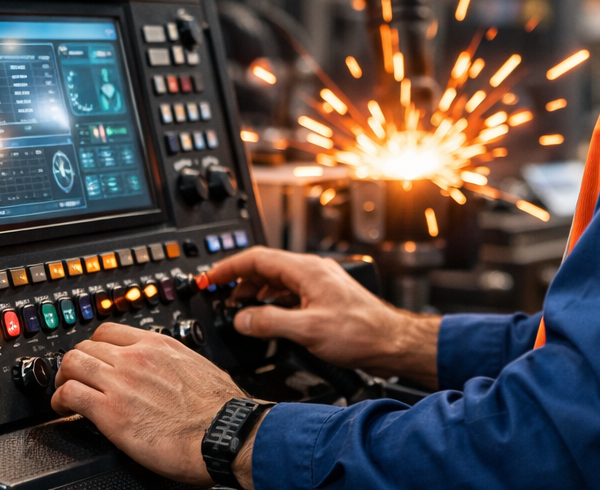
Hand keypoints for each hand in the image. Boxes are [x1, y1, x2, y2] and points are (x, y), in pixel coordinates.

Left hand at [51, 324, 249, 485]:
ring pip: (72, 364)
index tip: (93, 356)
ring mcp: (121, 382)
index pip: (110, 330)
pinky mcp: (110, 412)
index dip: (95, 344)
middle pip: (86, 345)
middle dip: (76, 361)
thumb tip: (170, 369)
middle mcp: (136, 358)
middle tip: (75, 377)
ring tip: (64, 392)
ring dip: (63, 378)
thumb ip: (173, 362)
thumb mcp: (195, 366)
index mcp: (158, 344)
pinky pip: (69, 394)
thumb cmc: (217, 406)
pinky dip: (58, 400)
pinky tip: (62, 409)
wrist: (221, 431)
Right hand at [206, 247, 440, 387]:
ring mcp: (318, 282)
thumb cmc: (360, 332)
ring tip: (236, 307)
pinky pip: (288, 290)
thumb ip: (269, 322)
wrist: (390, 341)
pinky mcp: (323, 295)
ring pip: (276, 278)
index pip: (258, 258)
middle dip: (239, 278)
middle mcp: (312, 270)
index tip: (209, 277)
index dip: (229, 267)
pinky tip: (265, 314)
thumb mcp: (307, 330)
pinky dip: (270, 299)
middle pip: (266, 265)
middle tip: (218, 294)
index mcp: (306, 270)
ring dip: (253, 290)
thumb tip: (241, 319)